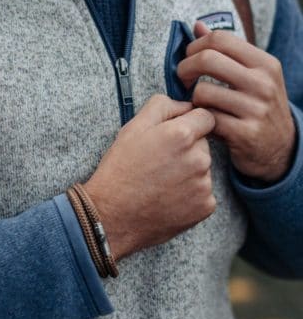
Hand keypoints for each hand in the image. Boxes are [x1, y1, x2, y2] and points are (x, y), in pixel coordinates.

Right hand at [83, 95, 215, 260]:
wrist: (113, 215)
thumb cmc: (120, 169)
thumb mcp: (132, 128)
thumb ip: (162, 106)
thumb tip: (185, 104)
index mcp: (181, 134)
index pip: (206, 117)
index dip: (189, 122)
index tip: (174, 133)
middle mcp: (199, 159)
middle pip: (204, 143)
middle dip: (187, 147)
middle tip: (159, 160)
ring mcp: (204, 185)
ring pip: (203, 167)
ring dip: (188, 170)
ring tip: (160, 180)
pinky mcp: (205, 206)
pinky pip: (204, 191)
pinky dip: (190, 193)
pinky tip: (167, 196)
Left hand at [177, 22, 295, 183]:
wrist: (280, 148)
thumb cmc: (257, 105)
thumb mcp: (251, 74)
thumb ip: (225, 50)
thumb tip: (197, 25)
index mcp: (265, 63)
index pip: (220, 39)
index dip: (195, 46)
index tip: (189, 58)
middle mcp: (264, 83)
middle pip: (207, 59)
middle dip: (185, 68)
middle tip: (183, 79)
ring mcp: (256, 109)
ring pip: (202, 91)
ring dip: (192, 98)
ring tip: (199, 104)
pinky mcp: (245, 133)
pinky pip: (206, 117)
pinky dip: (199, 118)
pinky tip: (204, 120)